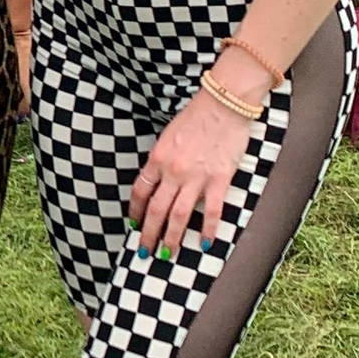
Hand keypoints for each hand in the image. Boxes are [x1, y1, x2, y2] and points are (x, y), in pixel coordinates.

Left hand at [130, 87, 258, 260]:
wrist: (224, 102)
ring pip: (178, 216)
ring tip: (167, 254)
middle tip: (145, 252)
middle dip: (148, 234)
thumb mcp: (169, 134)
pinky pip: (211, 211)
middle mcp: (173, 171)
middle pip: (156, 210)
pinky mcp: (219, 179)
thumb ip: (163, 157)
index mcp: (157, 158)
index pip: (141, 191)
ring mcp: (195, 177)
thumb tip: (158, 178)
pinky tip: (203, 243)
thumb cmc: (197, 114)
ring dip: (171, 238)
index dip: (136, 211)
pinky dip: (206, 230)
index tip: (134, 224)